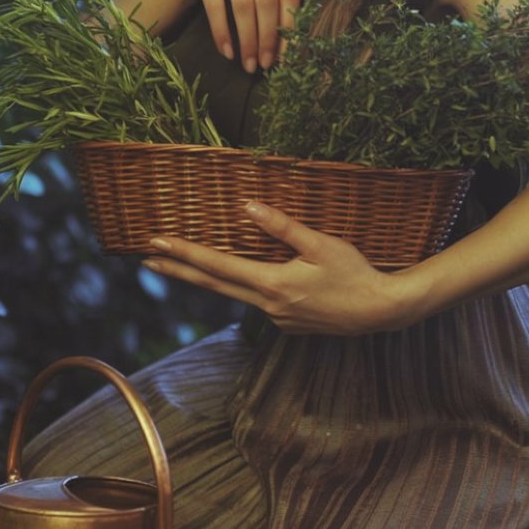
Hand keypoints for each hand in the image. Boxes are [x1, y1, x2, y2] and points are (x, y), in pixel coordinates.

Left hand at [141, 201, 421, 335]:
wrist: (381, 311)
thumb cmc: (355, 273)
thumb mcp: (321, 244)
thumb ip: (282, 226)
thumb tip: (246, 207)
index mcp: (273, 283)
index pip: (217, 266)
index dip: (185, 254)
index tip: (157, 244)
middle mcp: (268, 305)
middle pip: (213, 286)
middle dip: (179, 271)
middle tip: (146, 260)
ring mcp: (278, 317)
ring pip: (233, 294)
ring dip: (206, 279)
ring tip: (182, 265)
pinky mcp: (289, 322)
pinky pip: (257, 300)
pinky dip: (241, 287)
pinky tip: (244, 277)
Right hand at [184, 0, 300, 71]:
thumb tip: (288, 47)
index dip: (289, 28)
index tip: (285, 57)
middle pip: (267, 2)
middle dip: (267, 38)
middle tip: (265, 64)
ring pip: (243, 7)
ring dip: (247, 41)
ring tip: (248, 63)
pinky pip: (215, 8)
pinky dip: (222, 33)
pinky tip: (227, 52)